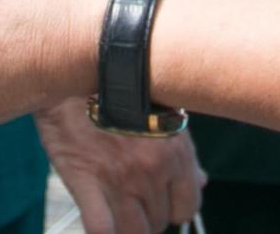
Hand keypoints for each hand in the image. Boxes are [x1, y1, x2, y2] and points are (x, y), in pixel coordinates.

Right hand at [35, 99, 204, 233]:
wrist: (77, 64)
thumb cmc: (123, 86)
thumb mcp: (163, 113)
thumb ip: (184, 153)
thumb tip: (202, 182)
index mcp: (176, 153)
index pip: (188, 207)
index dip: (174, 208)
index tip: (161, 201)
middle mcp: (152, 170)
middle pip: (159, 222)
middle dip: (148, 215)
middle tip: (133, 198)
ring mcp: (118, 178)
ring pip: (134, 233)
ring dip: (127, 227)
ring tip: (117, 211)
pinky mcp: (85, 181)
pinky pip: (100, 230)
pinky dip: (102, 233)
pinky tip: (100, 222)